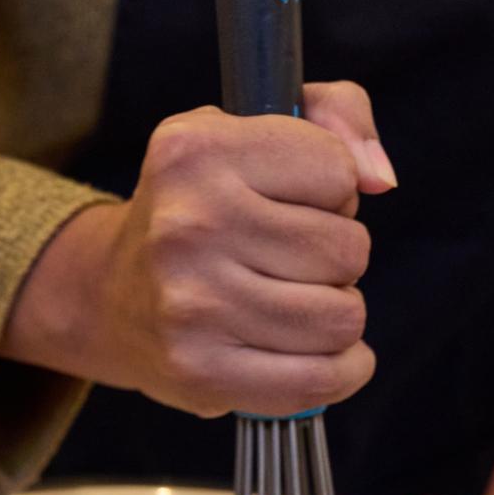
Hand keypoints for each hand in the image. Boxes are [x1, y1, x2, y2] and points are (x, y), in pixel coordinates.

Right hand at [3, 82, 396, 416]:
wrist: (112, 296)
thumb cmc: (204, 206)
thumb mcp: (251, 128)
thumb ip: (337, 114)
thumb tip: (381, 177)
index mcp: (195, 151)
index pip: (338, 171)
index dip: (333, 189)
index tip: (291, 199)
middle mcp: (187, 224)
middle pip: (347, 249)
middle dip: (336, 256)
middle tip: (289, 258)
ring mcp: (191, 305)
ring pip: (343, 317)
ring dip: (336, 311)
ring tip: (293, 298)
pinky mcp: (201, 373)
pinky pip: (320, 380)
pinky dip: (341, 369)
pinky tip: (316, 350)